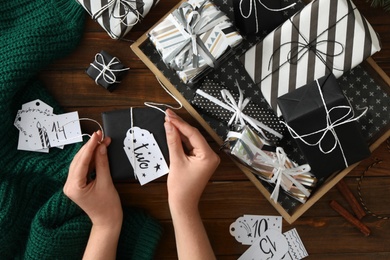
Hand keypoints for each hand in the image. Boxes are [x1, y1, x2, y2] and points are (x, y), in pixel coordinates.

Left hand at [63, 130, 122, 227]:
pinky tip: (99, 152)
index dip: (90, 146)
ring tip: (102, 142)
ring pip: (80, 162)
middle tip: (101, 136)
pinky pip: (83, 168)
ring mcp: (72, 185)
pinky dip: (91, 159)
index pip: (82, 161)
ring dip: (91, 152)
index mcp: (74, 187)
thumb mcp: (106, 182)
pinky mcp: (77, 184)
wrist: (107, 221)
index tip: (97, 135)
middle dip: (91, 147)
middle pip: (79, 160)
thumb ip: (102, 163)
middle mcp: (69, 185)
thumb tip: (101, 147)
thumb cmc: (107, 206)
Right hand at [164, 109, 217, 259]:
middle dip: (180, 125)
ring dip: (180, 131)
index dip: (180, 123)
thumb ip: (173, 140)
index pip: (193, 134)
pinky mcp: (201, 160)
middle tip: (168, 115)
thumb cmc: (181, 187)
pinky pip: (191, 146)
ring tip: (168, 121)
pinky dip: (182, 140)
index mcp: (208, 156)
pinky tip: (173, 132)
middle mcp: (211, 155)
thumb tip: (169, 125)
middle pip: (194, 135)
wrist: (183, 203)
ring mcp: (207, 158)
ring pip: (192, 139)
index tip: (169, 115)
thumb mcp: (175, 161)